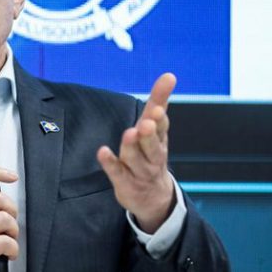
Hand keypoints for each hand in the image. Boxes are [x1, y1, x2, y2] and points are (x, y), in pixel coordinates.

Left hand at [97, 73, 176, 233]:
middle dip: (149, 134)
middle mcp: (153, 156)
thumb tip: (169, 75)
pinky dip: (110, 162)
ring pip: (136, 158)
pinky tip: (103, 152)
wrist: (154, 197)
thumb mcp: (156, 128)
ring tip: (129, 133)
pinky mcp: (125, 182)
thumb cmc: (151, 154)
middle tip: (146, 123)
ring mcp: (139, 171)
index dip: (159, 118)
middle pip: (152, 145)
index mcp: (160, 140)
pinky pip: (117, 172)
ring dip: (132, 146)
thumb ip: (159, 101)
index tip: (156, 108)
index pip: (162, 127)